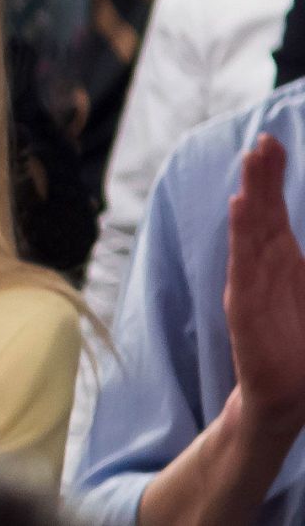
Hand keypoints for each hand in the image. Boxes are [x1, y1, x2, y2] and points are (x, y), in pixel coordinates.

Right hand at [224, 134, 304, 441]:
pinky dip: (240, 234)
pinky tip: (239, 208)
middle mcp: (265, 268)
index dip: (273, 178)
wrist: (286, 397)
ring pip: (251, 230)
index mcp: (284, 262)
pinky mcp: (245, 306)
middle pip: (261, 212)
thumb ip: (304, 272)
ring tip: (250, 161)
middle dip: (262, 176)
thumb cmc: (303, 350)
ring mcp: (252, 285)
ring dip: (251, 194)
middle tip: (262, 140)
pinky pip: (242, 263)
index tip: (273, 143)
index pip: (275, 211)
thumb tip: (295, 245)